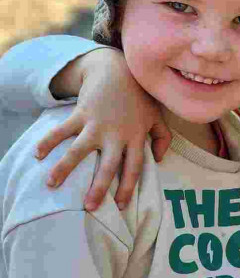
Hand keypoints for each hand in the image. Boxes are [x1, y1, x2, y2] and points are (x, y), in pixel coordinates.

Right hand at [35, 48, 170, 210]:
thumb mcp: (157, 116)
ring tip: (51, 184)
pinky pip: (62, 130)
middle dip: (98, 187)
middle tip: (89, 207)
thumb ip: (164, 138)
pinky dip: (48, 140)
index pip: (134, 167)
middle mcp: (116, 134)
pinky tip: (37, 154)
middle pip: (108, 165)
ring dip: (65, 167)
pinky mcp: (81, 113)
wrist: (118, 69)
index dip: (127, 187)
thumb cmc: (140, 97)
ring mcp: (97, 124)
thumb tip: (159, 160)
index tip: (120, 205)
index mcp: (136, 137)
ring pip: (79, 150)